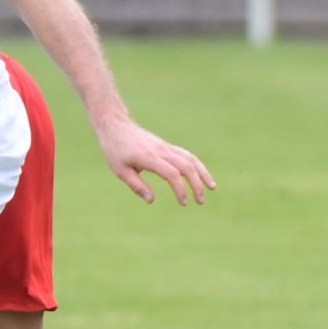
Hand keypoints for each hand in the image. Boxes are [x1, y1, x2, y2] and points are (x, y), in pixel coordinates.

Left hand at [96, 117, 214, 204]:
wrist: (116, 126)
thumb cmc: (115, 150)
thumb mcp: (120, 171)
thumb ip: (137, 185)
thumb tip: (152, 200)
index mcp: (149, 158)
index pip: (172, 174)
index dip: (181, 189)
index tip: (184, 203)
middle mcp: (161, 151)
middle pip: (187, 166)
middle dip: (197, 184)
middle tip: (200, 201)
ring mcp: (166, 147)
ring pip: (191, 159)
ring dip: (203, 173)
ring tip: (212, 187)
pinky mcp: (167, 146)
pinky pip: (186, 155)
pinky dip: (197, 165)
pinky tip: (201, 175)